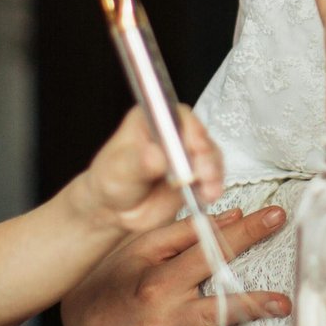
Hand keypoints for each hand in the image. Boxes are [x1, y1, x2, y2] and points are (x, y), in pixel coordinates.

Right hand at [60, 205, 291, 325]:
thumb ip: (184, 233)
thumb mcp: (139, 248)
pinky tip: (248, 322)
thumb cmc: (106, 282)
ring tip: (278, 305)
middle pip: (221, 298)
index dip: (246, 232)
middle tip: (285, 284)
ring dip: (249, 313)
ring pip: (215, 325)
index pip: (211, 251)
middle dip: (256, 294)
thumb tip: (230, 217)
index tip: (272, 216)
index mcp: (158, 282)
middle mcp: (166, 315)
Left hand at [78, 106, 224, 233]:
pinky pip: (213, 174)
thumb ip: (138, 162)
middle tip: (202, 174)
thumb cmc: (112, 181)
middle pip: (199, 133)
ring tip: (208, 190)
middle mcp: (173, 130)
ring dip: (213, 172)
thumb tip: (157, 156)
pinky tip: (208, 195)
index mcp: (152, 117)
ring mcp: (187, 151)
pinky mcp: (197, 171)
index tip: (195, 147)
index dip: (189, 128)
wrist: (116, 210)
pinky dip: (213, 184)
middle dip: (205, 154)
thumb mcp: (118, 170)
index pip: (176, 115)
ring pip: (210, 154)